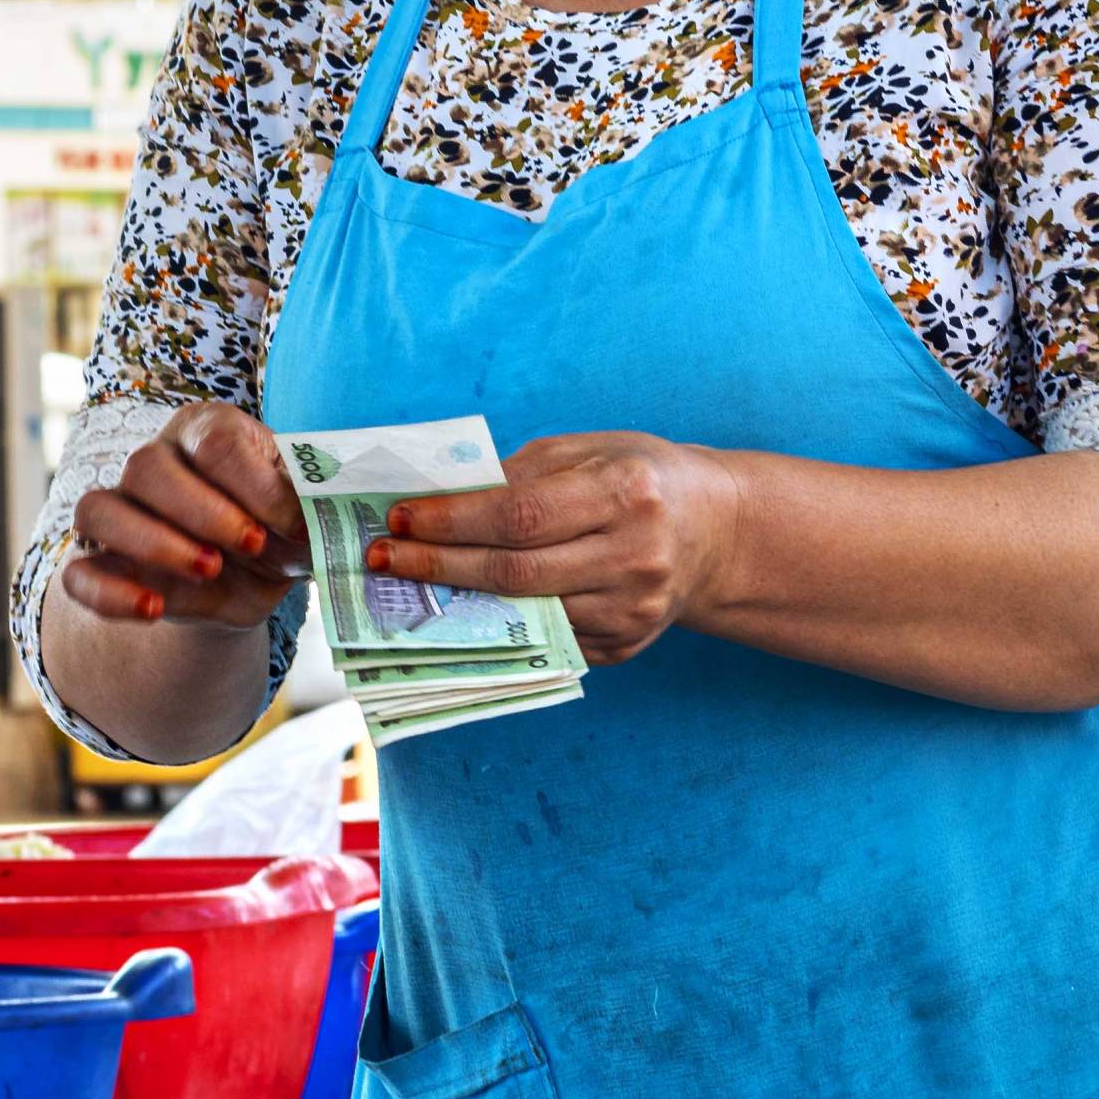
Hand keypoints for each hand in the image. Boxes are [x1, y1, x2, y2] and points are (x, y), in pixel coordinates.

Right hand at [64, 403, 308, 630]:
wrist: (259, 576)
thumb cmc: (283, 526)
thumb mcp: (308, 514)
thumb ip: (306, 508)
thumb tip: (304, 519)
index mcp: (208, 430)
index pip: (215, 442)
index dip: (254, 486)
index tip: (293, 524)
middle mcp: (154, 461)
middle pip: (145, 466)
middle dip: (204, 513)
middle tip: (252, 544)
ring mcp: (121, 511)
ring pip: (97, 510)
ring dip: (154, 543)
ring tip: (210, 570)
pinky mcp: (103, 564)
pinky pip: (77, 574)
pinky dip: (109, 594)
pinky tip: (154, 608)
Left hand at [360, 432, 738, 666]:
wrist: (716, 531)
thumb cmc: (641, 478)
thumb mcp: (590, 452)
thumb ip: (520, 474)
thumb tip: (437, 500)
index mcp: (627, 492)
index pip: (521, 514)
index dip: (453, 520)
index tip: (399, 519)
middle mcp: (635, 556)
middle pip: (515, 571)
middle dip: (439, 565)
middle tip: (382, 559)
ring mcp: (633, 610)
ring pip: (525, 613)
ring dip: (457, 601)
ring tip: (409, 583)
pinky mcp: (626, 646)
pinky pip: (545, 637)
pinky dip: (499, 623)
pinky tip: (465, 607)